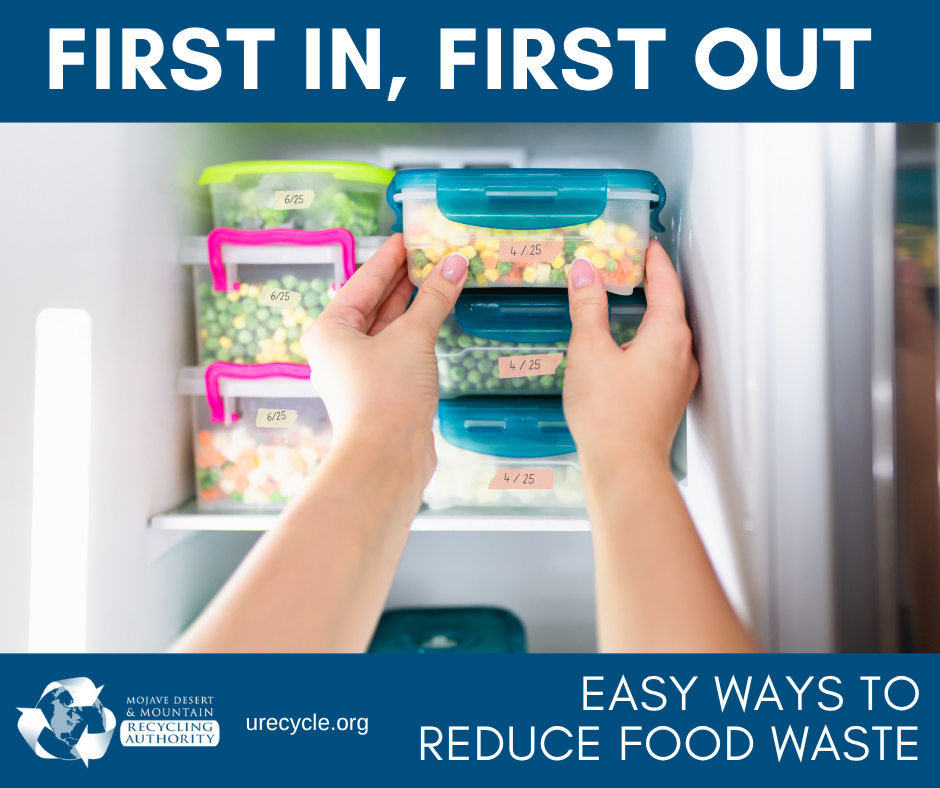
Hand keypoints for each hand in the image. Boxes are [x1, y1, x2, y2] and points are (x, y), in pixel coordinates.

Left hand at [301, 234, 468, 489]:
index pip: (364, 281)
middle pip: (375, 303)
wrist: (387, 457)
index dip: (390, 257)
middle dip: (405, 279)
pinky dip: (418, 331)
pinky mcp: (381, 390)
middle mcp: (339, 348)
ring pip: (389, 327)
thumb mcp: (412, 337)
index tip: (410, 236)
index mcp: (331, 329)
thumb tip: (455, 263)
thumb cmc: (386, 395)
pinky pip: (399, 348)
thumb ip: (434, 298)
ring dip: (415, 305)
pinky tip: (438, 317)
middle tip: (433, 253)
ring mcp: (359, 371)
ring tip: (441, 277)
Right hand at [563, 239, 698, 468]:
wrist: (624, 468)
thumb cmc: (609, 414)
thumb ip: (588, 307)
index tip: (646, 245)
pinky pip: (660, 359)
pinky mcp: (666, 401)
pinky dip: (644, 342)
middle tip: (631, 269)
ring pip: (666, 336)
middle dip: (652, 287)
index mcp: (669, 335)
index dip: (655, 262)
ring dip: (647, 316)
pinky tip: (623, 350)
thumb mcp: (590, 350)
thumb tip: (585, 273)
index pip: (667, 285)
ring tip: (624, 305)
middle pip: (670, 309)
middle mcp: (682, 356)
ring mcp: (677, 381)